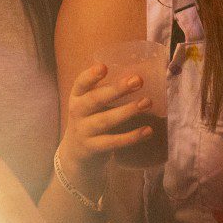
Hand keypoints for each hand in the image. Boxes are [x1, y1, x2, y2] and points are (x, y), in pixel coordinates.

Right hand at [57, 62, 156, 197]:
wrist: (74, 156)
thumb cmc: (88, 124)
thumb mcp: (88, 108)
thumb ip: (103, 94)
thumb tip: (135, 79)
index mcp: (76, 99)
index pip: (80, 84)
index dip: (90, 75)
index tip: (103, 66)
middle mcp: (77, 113)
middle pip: (95, 100)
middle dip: (116, 90)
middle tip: (137, 80)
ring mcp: (83, 131)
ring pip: (105, 120)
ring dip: (127, 111)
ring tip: (147, 102)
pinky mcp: (92, 148)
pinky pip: (113, 142)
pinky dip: (131, 137)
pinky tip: (147, 130)